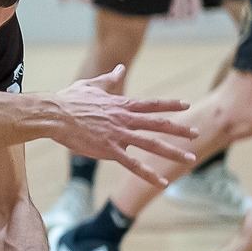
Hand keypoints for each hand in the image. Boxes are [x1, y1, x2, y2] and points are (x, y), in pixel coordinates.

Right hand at [53, 66, 195, 184]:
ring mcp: (118, 135)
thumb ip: (109, 79)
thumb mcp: (91, 85)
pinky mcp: (109, 150)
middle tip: (196, 134)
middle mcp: (125, 119)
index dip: (170, 105)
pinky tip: (162, 182)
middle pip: (158, 124)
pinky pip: (132, 164)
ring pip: (151, 144)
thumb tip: (120, 68)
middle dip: (179, 130)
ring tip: (190, 158)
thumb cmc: (69, 100)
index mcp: (121, 105)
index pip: (152, 104)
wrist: (55, 115)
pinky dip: (148, 173)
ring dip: (173, 152)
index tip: (186, 105)